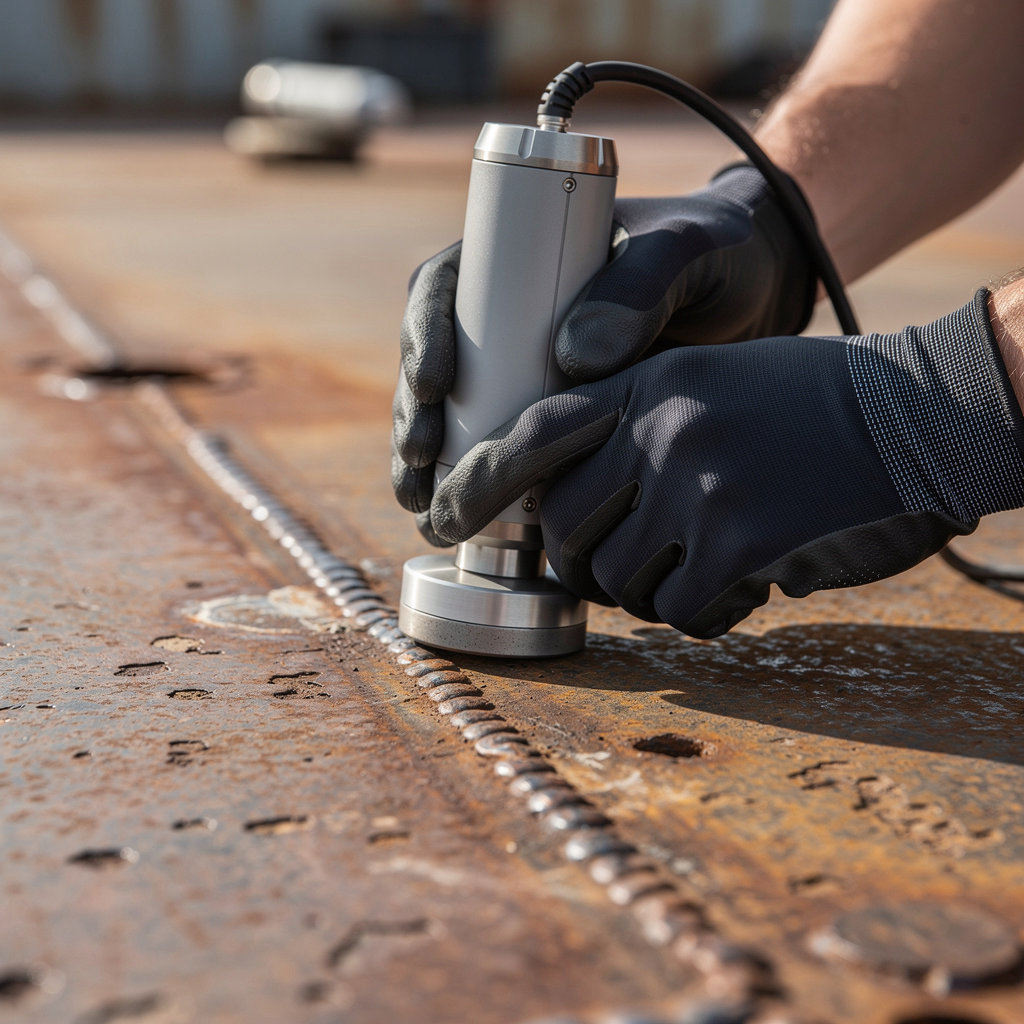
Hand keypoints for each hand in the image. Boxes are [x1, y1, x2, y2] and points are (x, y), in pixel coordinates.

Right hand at [391, 166, 816, 535]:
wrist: (757, 297)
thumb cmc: (718, 255)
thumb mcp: (686, 249)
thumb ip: (641, 282)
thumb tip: (571, 358)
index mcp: (519, 259)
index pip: (445, 290)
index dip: (425, 336)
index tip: (438, 384)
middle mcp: (508, 317)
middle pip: (435, 364)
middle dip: (416, 416)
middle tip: (423, 461)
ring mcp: (523, 369)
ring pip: (452, 415)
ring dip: (428, 461)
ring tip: (425, 506)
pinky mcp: (548, 416)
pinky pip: (497, 449)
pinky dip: (472, 485)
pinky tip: (457, 522)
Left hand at [428, 292, 1023, 637]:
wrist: (908, 413)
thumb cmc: (802, 402)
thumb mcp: (706, 383)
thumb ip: (631, 426)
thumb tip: (563, 505)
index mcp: (645, 382)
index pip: (533, 432)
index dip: (478, 481)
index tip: (439, 518)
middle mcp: (659, 430)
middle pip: (563, 527)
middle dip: (572, 563)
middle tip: (604, 571)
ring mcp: (697, 486)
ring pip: (615, 578)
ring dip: (640, 592)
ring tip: (685, 573)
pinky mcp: (740, 541)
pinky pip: (677, 610)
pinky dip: (696, 615)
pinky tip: (732, 593)